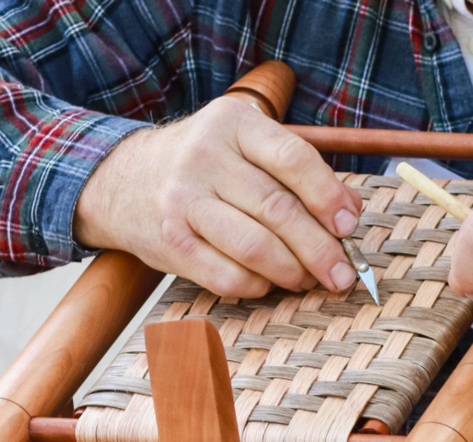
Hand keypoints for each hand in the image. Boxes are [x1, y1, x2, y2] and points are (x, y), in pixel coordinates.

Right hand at [73, 96, 362, 296]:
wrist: (121, 183)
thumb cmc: (204, 168)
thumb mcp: (245, 147)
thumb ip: (297, 171)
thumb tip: (350, 212)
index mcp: (233, 123)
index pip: (293, 158)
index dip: (328, 197)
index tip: (349, 227)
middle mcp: (205, 157)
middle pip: (278, 210)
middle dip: (320, 250)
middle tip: (342, 275)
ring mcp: (184, 201)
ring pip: (256, 248)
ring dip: (293, 272)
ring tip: (309, 280)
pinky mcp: (172, 243)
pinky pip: (229, 277)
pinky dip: (259, 286)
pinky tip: (269, 283)